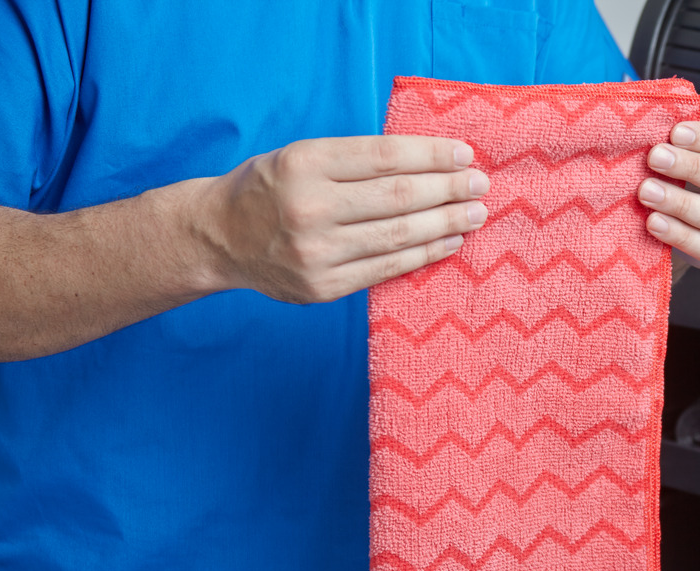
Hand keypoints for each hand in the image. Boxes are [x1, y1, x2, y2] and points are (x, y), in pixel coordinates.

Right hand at [202, 136, 489, 302]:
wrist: (217, 237)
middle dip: (447, 190)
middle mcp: (309, 207)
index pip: (384, 156)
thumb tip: (430, 162)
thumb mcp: (301, 155)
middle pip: (397, 198)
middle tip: (481, 186)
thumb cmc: (270, 188)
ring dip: (445, 224)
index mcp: (303, 163)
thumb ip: (355, 159)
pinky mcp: (323, 287)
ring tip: (474, 214)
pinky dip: (424, 255)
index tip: (465, 155)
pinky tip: (449, 243)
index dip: (431, 156)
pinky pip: (387, 269)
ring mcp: (316, 252)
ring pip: (397, 236)